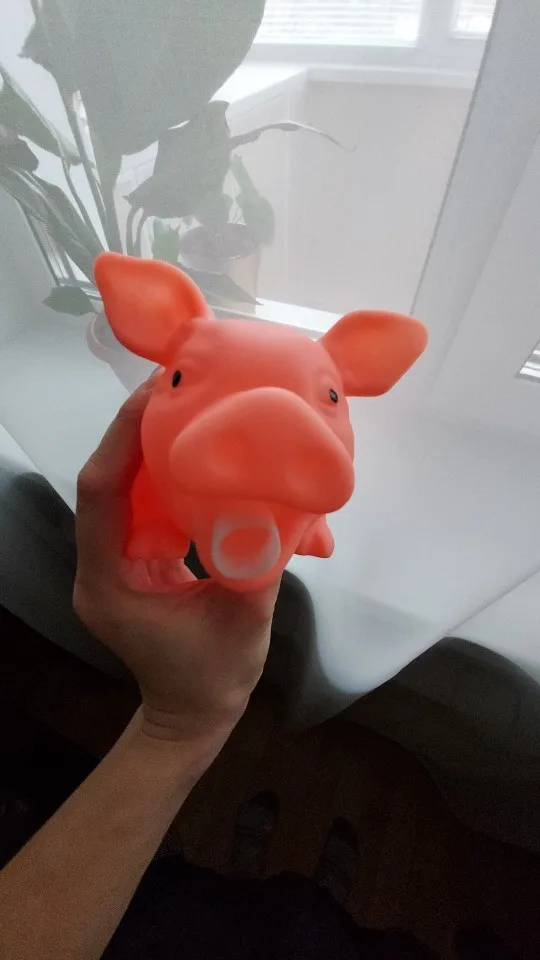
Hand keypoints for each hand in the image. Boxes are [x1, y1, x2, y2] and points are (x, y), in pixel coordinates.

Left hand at [74, 377, 279, 749]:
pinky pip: (143, 502)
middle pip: (106, 480)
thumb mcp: (244, 623)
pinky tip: (198, 447)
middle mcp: (101, 564)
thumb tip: (281, 501)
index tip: (155, 394)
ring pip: (123, 486)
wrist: (193, 713)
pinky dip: (167, 471)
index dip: (124, 439)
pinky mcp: (135, 557)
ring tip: (188, 401)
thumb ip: (259, 562)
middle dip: (135, 428)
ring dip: (151, 444)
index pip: (101, 495)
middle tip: (177, 382)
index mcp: (109, 582)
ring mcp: (116, 559)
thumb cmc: (212, 680)